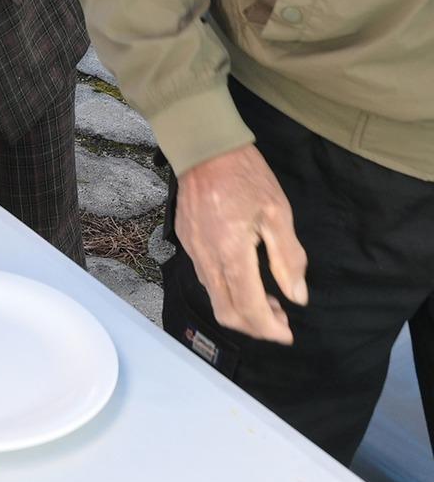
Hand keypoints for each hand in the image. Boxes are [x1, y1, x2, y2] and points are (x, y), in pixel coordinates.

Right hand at [174, 144, 309, 343]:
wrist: (203, 148)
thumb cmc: (245, 175)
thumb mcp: (278, 213)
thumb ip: (288, 258)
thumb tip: (297, 296)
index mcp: (231, 251)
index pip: (248, 307)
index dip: (269, 328)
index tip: (288, 334)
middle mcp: (207, 256)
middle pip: (226, 311)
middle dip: (255, 326)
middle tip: (280, 321)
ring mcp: (192, 250)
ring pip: (214, 297)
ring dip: (241, 310)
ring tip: (269, 302)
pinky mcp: (185, 241)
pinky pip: (205, 278)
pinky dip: (227, 291)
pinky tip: (245, 279)